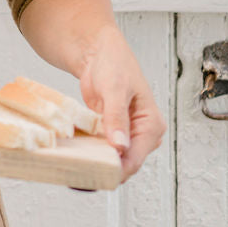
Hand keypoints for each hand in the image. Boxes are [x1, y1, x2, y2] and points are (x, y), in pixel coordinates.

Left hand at [78, 25, 165, 181]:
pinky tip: (76, 154)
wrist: (97, 52)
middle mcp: (142, 133)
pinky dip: (90, 151)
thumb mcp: (115, 89)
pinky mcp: (110, 132)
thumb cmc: (113, 63)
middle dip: (105, 169)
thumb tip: (121, 146)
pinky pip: (101, 148)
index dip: (117, 169)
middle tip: (81, 173)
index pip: (136, 158)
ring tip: (76, 167)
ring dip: (96, 162)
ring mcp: (126, 134)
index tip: (96, 174)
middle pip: (125, 163)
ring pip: (112, 159)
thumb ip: (117, 118)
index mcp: (151, 125)